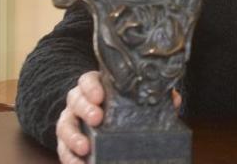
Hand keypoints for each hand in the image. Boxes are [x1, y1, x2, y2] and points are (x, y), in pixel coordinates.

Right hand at [55, 71, 183, 163]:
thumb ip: (152, 99)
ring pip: (64, 125)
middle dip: (85, 109)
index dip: (92, 87)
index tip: (100, 97)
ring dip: (73, 137)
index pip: (88, 80)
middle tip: (97, 119)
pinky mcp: (66, 142)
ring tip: (85, 148)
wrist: (107, 123)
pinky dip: (69, 158)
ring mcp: (71, 121)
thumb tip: (173, 99)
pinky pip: (63, 149)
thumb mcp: (136, 102)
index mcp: (95, 87)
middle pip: (75, 99)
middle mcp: (79, 101)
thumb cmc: (123, 108)